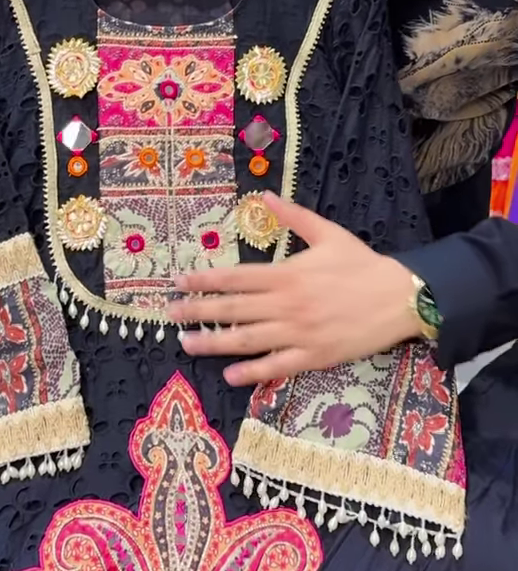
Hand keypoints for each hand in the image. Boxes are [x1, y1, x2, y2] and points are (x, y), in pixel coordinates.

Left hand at [167, 193, 420, 386]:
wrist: (400, 297)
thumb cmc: (362, 265)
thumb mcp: (328, 233)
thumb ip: (292, 217)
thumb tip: (263, 196)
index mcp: (287, 274)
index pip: (235, 278)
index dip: (203, 281)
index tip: (178, 283)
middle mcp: (287, 305)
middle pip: (233, 309)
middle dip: (197, 311)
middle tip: (170, 315)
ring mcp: (298, 333)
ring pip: (247, 340)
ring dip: (214, 343)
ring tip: (188, 344)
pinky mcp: (313, 356)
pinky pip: (276, 367)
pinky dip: (252, 372)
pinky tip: (230, 375)